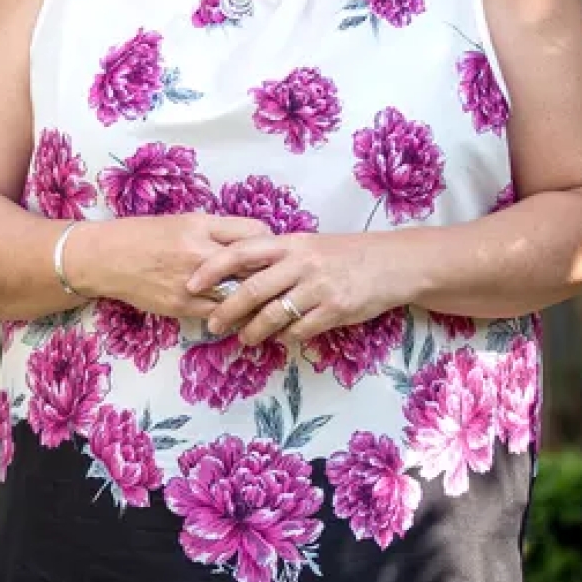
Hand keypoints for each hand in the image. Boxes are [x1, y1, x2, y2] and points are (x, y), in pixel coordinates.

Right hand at [68, 212, 271, 321]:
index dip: (271, 244)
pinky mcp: (181, 306)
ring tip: (266, 301)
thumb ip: (218, 231)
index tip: (274, 252)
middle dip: (270, 274)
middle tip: (280, 280)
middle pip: (252, 266)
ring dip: (255, 300)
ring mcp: (191, 282)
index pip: (255, 233)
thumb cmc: (145, 235)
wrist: (106, 258)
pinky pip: (218, 314)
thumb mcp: (184, 221)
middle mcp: (199, 252)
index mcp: (202, 225)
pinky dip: (232, 315)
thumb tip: (253, 242)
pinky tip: (239, 315)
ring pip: (239, 295)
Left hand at [186, 232, 389, 344]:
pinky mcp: (335, 309)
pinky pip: (300, 330)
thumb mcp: (309, 245)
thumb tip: (237, 275)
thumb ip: (277, 257)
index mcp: (290, 242)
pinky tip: (280, 339)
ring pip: (273, 314)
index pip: (241, 251)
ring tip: (243, 339)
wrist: (391, 263)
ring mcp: (318, 286)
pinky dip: (285, 337)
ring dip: (254, 331)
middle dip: (227, 309)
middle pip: (252, 288)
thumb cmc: (343, 254)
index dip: (213, 267)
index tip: (191, 282)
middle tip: (211, 324)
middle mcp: (301, 262)